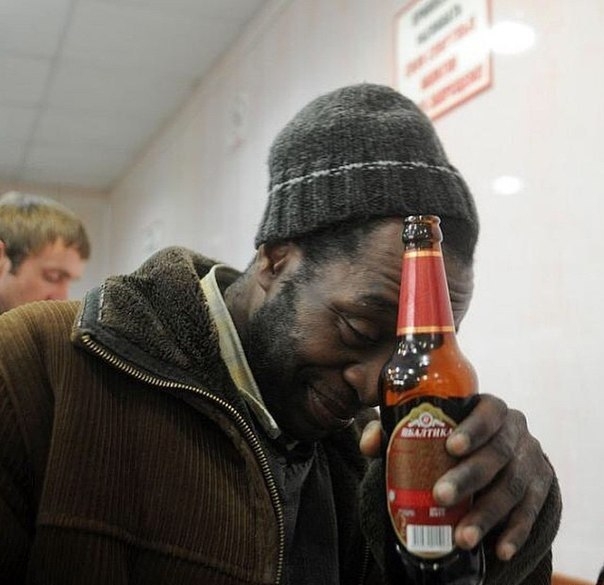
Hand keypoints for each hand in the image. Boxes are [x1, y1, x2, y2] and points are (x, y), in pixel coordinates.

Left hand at [358, 394, 552, 561]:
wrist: (497, 453)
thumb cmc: (453, 437)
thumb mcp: (431, 428)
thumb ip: (397, 431)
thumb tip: (369, 444)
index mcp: (491, 409)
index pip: (488, 412)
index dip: (473, 428)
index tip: (450, 447)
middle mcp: (516, 432)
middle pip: (499, 453)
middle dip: (470, 476)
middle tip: (440, 496)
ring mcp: (532, 460)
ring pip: (514, 487)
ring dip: (488, 514)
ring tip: (463, 537)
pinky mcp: (541, 488)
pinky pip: (532, 512)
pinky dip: (516, 532)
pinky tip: (500, 550)